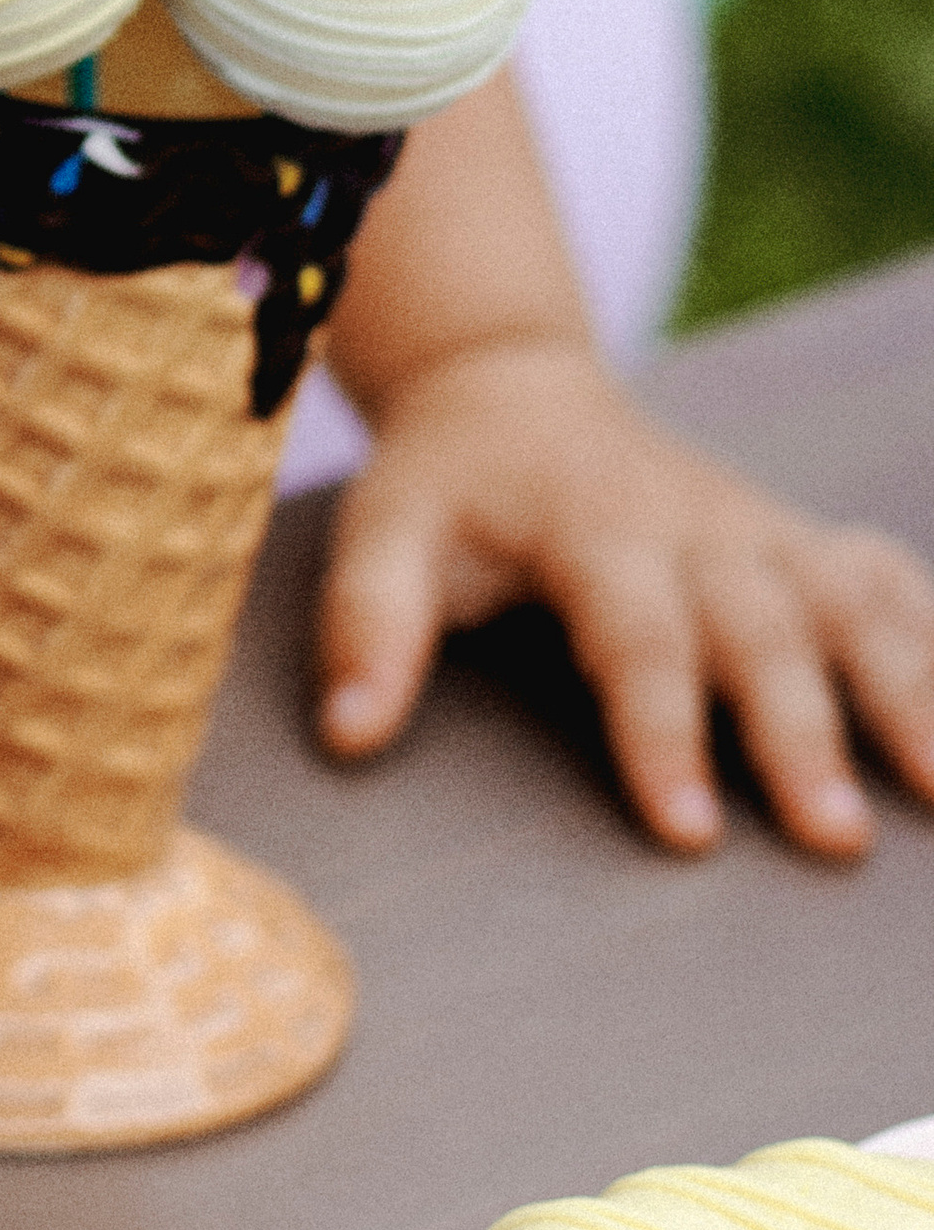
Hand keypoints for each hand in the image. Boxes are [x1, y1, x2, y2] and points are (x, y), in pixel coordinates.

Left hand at [313, 337, 933, 856]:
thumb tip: (351, 735)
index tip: (685, 829)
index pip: (636, 632)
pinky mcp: (804, 543)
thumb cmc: (449, 482)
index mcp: (594, 526)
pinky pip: (891, 584)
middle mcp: (698, 526)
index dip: (660, 727)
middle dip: (800, 731)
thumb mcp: (384, 528)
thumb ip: (370, 622)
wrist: (514, 390)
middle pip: (763, 629)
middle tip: (831, 839)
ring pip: (853, 604)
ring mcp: (763, 531)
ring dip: (910, 691)